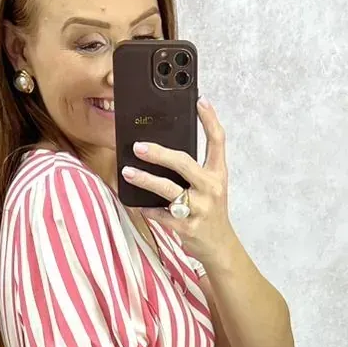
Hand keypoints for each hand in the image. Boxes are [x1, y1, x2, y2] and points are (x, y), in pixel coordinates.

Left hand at [120, 98, 233, 267]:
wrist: (219, 246)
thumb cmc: (210, 210)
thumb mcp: (210, 186)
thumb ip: (194, 169)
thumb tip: (164, 150)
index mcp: (218, 173)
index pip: (218, 141)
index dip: (210, 119)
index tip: (199, 100)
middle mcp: (211, 187)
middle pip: (184, 163)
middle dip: (159, 153)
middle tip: (138, 146)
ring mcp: (200, 208)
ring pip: (168, 189)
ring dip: (145, 180)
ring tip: (128, 171)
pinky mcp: (188, 226)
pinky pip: (162, 215)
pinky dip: (147, 209)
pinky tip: (135, 203)